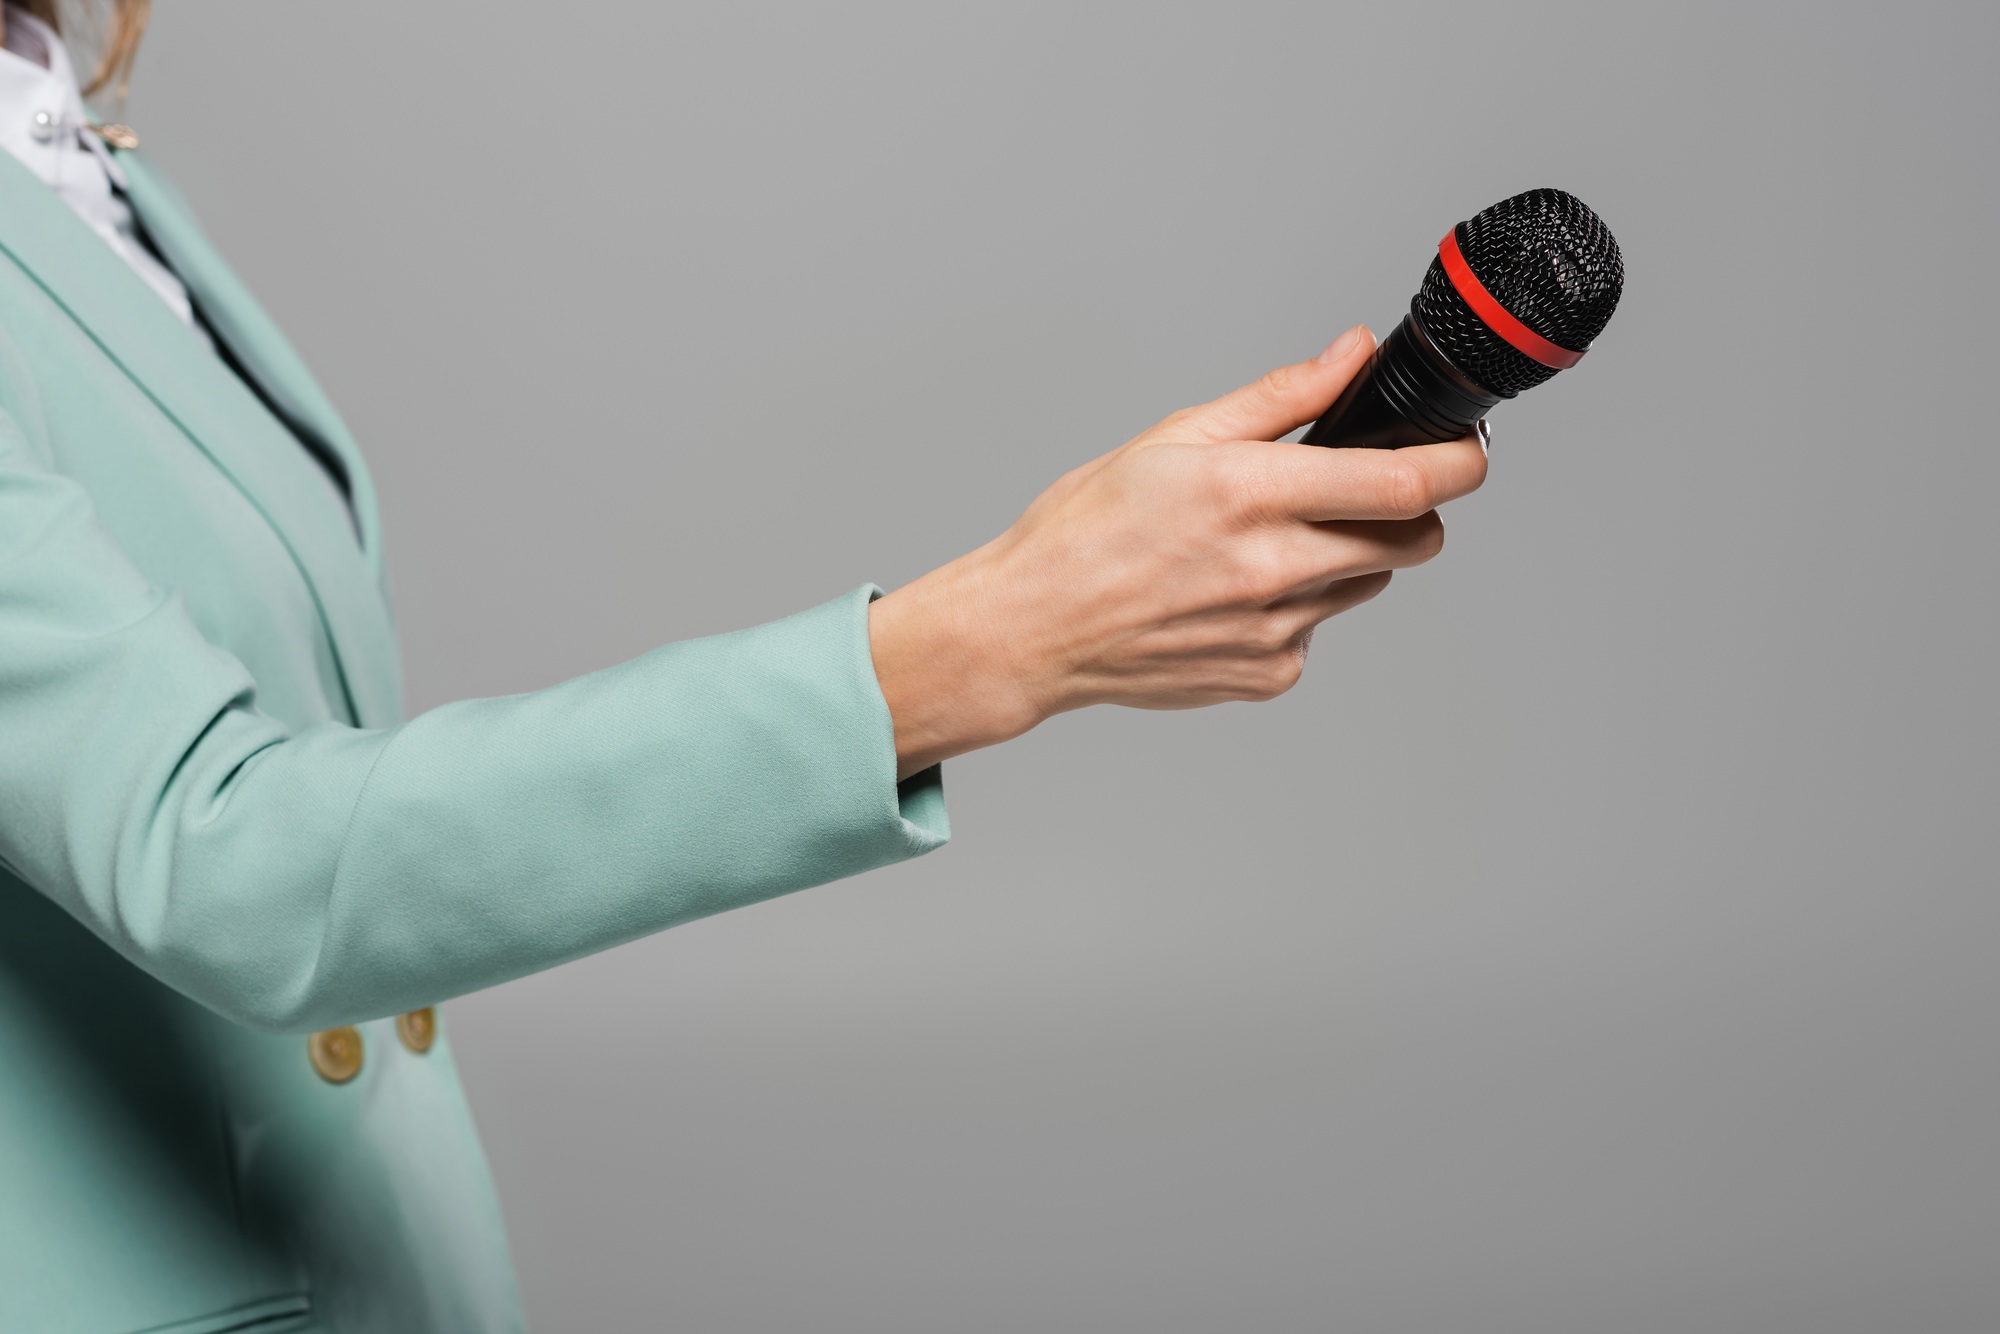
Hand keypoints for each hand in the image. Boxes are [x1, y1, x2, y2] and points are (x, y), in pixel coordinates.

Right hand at [868, 326, 1488, 778]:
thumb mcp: (1177, 437)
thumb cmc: (1086, 530)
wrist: (1032, 629)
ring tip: (1264, 542)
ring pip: (1365, 583)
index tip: (1469, 450)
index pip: (1405, 486)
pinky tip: (1230, 593)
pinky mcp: (1268, 675)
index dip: (1459, 464)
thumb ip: (1283, 397)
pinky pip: (1318, 631)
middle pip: (1411, 540)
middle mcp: (1273, 569)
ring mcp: (1275, 632)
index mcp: (1251, 494)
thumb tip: (1354, 354)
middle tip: (1363, 491)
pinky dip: (1296, 606)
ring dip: (1343, 556)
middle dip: (1409, 510)